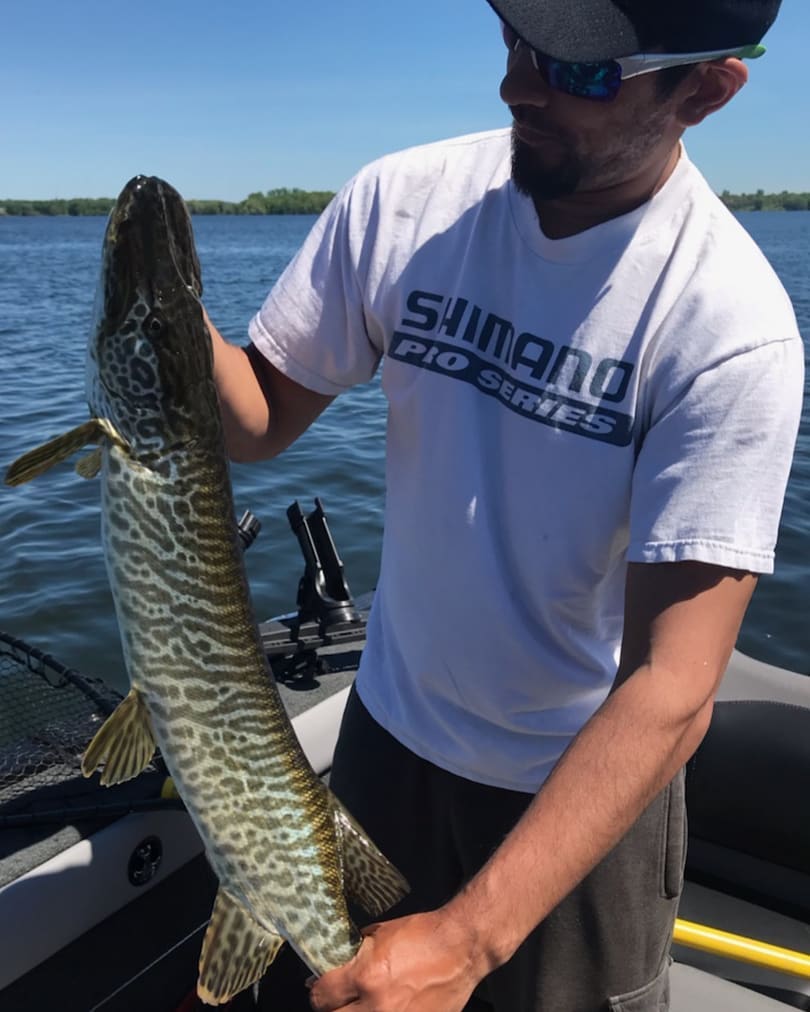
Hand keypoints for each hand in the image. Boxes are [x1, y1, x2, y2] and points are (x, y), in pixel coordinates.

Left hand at [307, 908, 486, 1011]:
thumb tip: (332, 967)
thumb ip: (354, 953)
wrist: (460, 947)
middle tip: (340, 1000)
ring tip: (362, 1005)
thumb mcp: (380, 934)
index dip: (318, 991)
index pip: (322, 996)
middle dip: (333, 1008)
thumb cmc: (422, 935)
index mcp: (366, 976)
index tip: (321, 989)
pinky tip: (384, 1009)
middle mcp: (378, 1006)